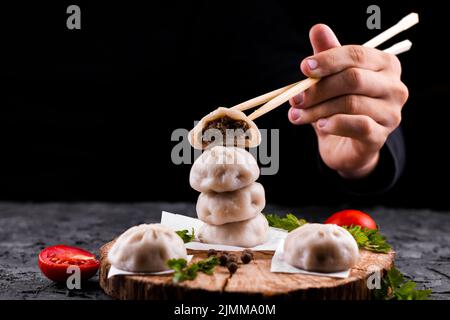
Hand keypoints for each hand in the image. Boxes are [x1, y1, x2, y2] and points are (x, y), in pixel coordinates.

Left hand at [288, 24, 407, 178]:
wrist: (345, 145)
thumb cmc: (338, 106)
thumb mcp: (330, 79)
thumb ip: (327, 55)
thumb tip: (318, 28)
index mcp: (385, 64)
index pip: (356, 54)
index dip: (328, 59)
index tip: (304, 68)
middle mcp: (394, 86)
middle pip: (353, 79)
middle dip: (318, 88)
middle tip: (294, 98)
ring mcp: (391, 113)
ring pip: (350, 103)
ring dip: (317, 109)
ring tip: (296, 115)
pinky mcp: (381, 136)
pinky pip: (357, 125)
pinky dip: (334, 124)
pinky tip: (320, 125)